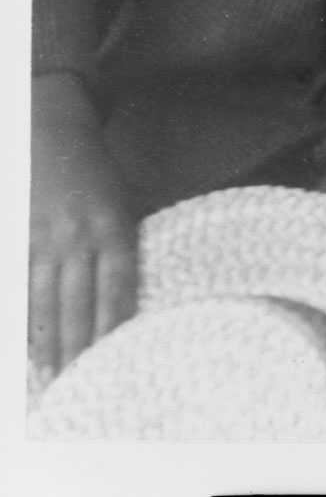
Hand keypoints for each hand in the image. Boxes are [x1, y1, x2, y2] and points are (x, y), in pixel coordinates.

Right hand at [29, 75, 137, 379]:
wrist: (50, 130)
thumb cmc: (94, 175)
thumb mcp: (119, 204)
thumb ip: (118, 248)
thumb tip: (121, 300)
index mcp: (114, 226)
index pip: (117, 287)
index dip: (113, 326)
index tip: (113, 357)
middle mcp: (78, 236)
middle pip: (78, 303)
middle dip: (78, 345)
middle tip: (78, 381)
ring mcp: (43, 238)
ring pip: (44, 301)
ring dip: (47, 340)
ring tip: (51, 372)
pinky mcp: (17, 237)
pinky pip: (19, 285)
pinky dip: (23, 316)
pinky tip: (26, 341)